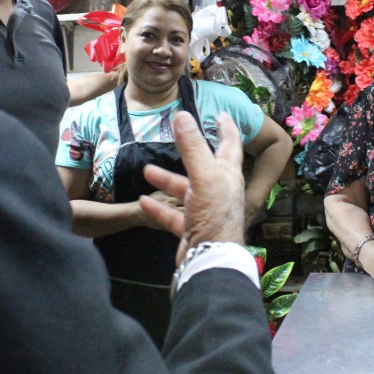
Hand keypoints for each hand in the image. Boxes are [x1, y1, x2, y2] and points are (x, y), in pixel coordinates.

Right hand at [140, 112, 245, 263]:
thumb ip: (192, 147)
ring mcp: (205, 211)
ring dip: (167, 180)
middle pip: (204, 166)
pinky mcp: (192, 229)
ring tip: (147, 171)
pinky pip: (173, 215)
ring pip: (185, 190)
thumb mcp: (203, 177)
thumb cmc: (214, 215)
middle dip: (190, 152)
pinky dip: (159, 208)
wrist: (209, 260)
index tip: (221, 114)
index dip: (227, 128)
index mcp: (227, 176)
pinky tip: (143, 202)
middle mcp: (219, 191)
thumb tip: (182, 115)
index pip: (230, 145)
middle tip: (178, 135)